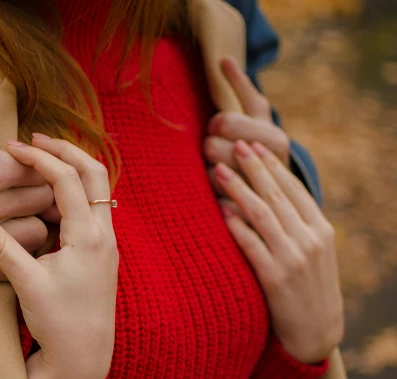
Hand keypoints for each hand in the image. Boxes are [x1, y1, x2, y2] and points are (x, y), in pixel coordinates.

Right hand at [0, 59, 53, 279]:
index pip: (45, 167)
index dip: (45, 163)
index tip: (31, 162)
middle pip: (49, 200)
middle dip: (47, 192)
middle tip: (34, 188)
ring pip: (39, 234)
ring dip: (38, 224)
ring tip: (24, 215)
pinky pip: (11, 265)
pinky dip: (17, 255)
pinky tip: (7, 244)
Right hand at [0, 134, 118, 378]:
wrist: (84, 360)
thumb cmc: (58, 324)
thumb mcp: (25, 282)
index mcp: (88, 236)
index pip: (67, 178)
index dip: (39, 157)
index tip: (13, 145)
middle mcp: (105, 234)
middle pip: (95, 172)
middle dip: (65, 150)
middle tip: (35, 138)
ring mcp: (107, 244)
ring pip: (98, 189)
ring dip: (73, 168)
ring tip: (43, 159)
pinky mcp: (102, 255)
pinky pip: (95, 207)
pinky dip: (77, 189)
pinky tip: (52, 196)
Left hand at [204, 56, 290, 194]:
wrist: (279, 191)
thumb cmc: (258, 144)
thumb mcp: (256, 114)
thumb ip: (240, 88)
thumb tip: (223, 58)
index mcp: (273, 137)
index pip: (224, 121)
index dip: (216, 124)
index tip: (219, 127)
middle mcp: (269, 163)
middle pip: (211, 147)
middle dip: (209, 144)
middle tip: (216, 147)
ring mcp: (260, 187)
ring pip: (211, 172)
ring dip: (209, 169)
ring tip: (220, 168)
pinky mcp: (248, 210)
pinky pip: (215, 198)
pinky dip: (214, 192)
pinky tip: (222, 189)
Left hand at [215, 140, 342, 364]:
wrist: (316, 334)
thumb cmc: (306, 289)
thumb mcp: (310, 253)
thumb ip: (294, 225)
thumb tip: (265, 195)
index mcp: (320, 229)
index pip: (293, 188)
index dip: (271, 165)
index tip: (253, 144)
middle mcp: (310, 239)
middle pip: (276, 195)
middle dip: (252, 167)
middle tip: (233, 144)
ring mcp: (293, 258)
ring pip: (262, 214)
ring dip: (237, 189)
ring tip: (217, 169)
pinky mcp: (275, 278)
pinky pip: (252, 244)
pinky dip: (235, 225)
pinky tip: (220, 209)